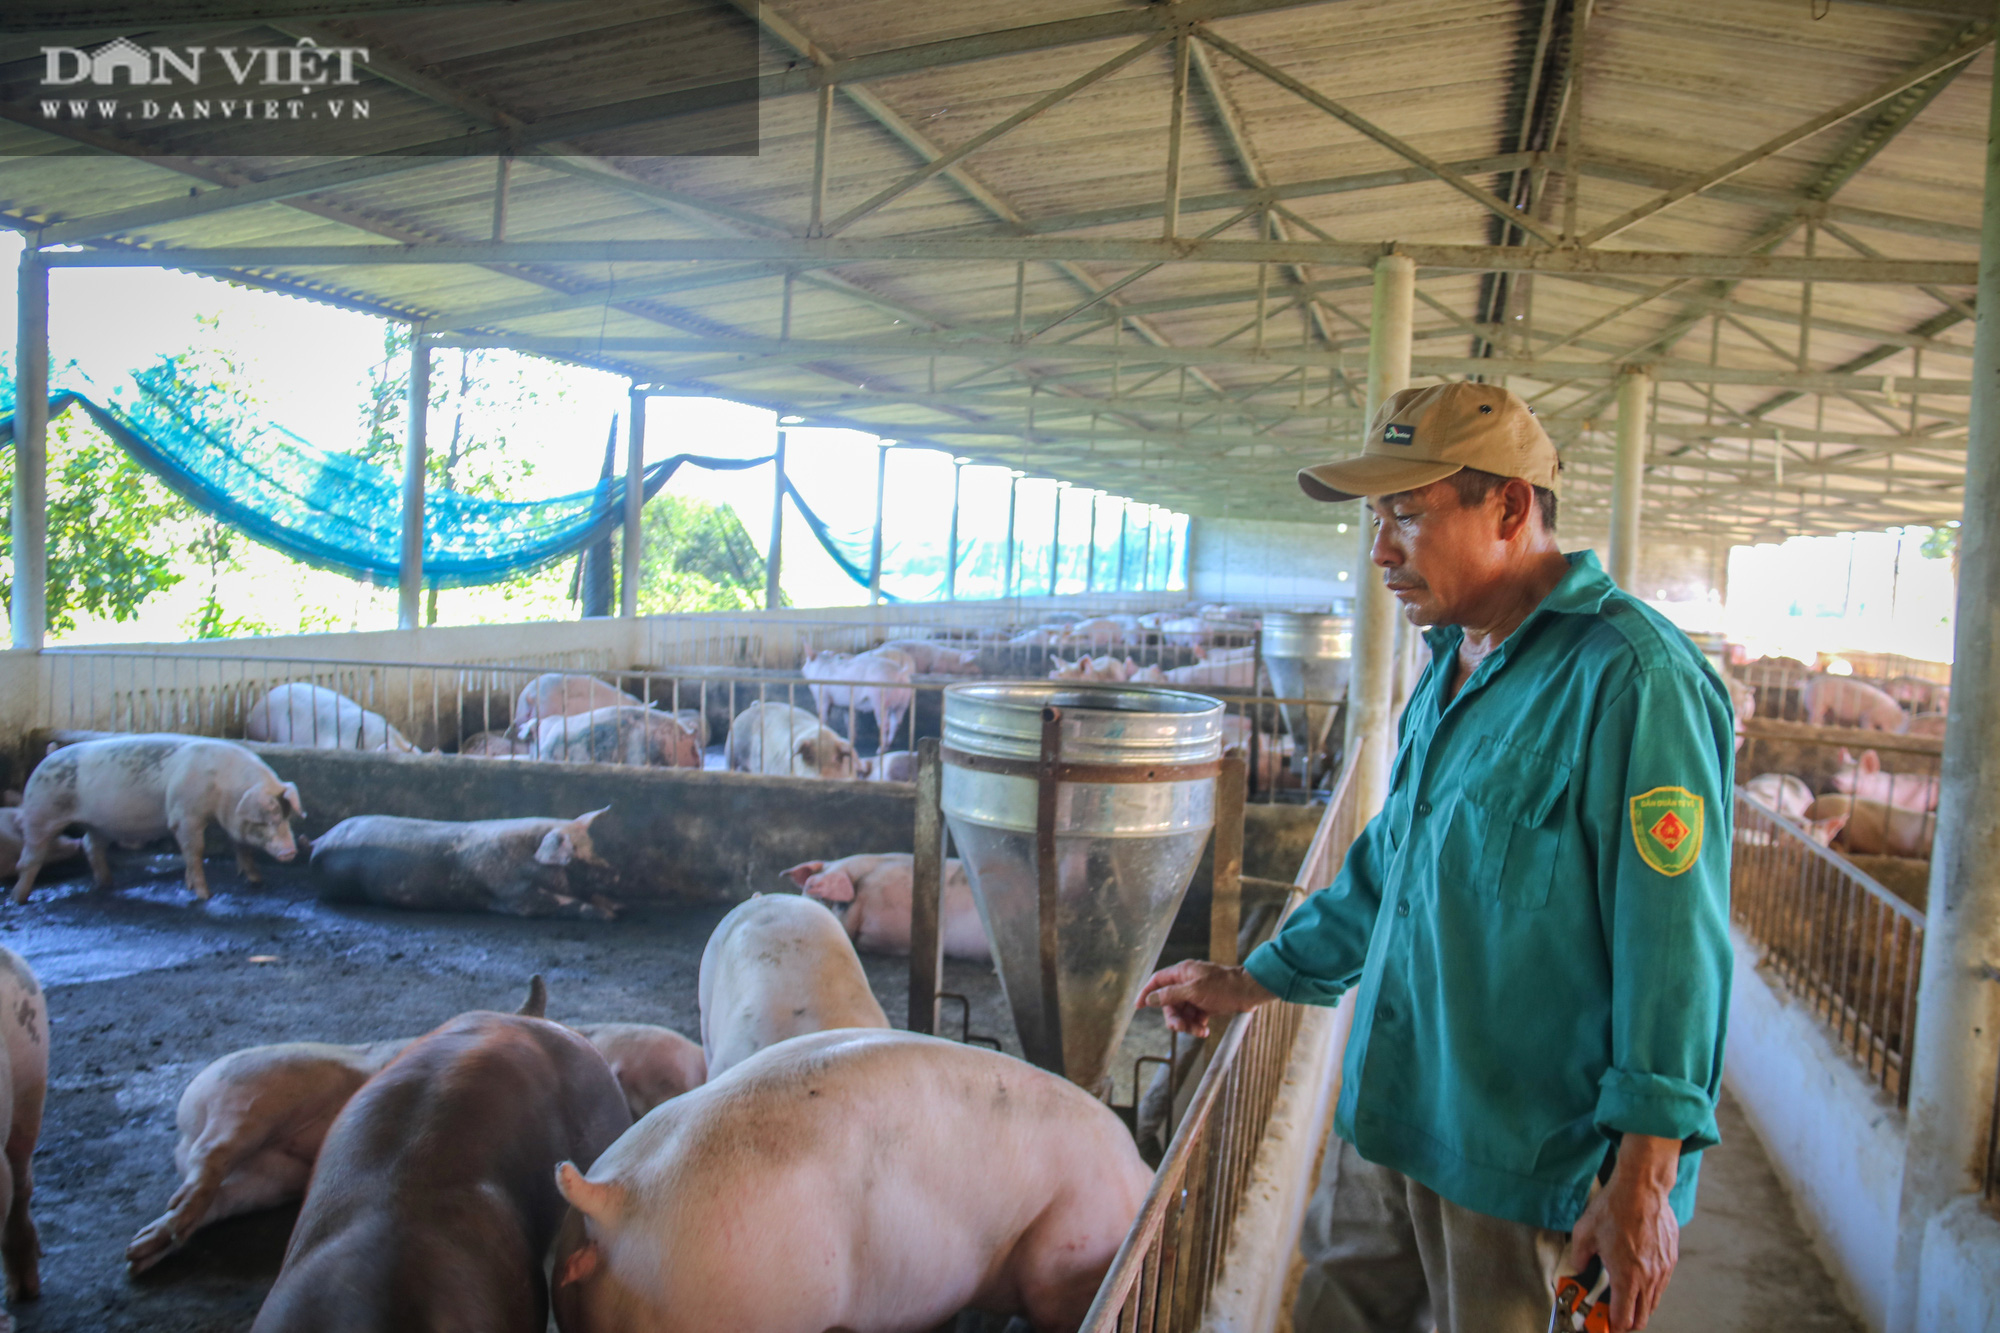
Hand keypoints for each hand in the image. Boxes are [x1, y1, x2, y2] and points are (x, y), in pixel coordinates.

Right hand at [1134, 960, 1275, 1036]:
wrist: (1249, 992)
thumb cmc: (1223, 986)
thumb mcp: (1194, 991)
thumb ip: (1171, 994)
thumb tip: (1151, 999)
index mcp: (1182, 972)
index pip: (1157, 981)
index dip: (1146, 993)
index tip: (1138, 1007)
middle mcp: (1187, 982)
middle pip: (1169, 1002)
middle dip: (1174, 1017)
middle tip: (1182, 1028)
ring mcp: (1196, 993)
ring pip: (1182, 1012)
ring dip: (1187, 1024)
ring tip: (1199, 1031)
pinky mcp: (1206, 1004)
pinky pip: (1194, 1016)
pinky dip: (1197, 1025)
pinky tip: (1205, 1030)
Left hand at [1565, 1134, 1680, 1331]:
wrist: (1642, 1189)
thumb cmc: (1613, 1209)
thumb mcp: (1584, 1233)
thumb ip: (1580, 1257)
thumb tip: (1578, 1268)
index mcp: (1626, 1277)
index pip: (1624, 1318)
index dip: (1611, 1325)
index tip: (1602, 1323)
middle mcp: (1648, 1278)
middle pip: (1642, 1318)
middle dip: (1626, 1322)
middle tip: (1612, 1315)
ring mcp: (1662, 1270)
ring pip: (1653, 1303)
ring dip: (1638, 1306)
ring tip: (1623, 1297)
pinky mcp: (1670, 1259)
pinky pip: (1661, 1285)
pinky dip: (1650, 1289)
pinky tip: (1637, 1278)